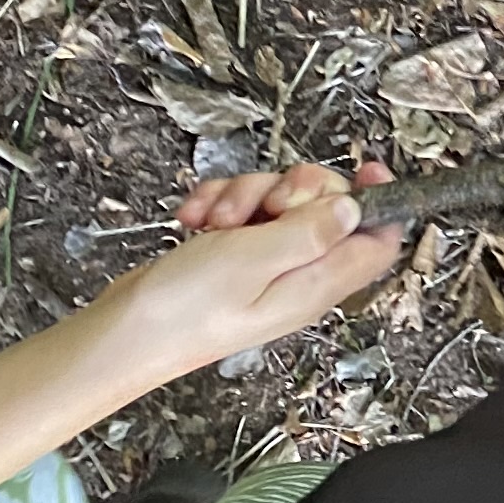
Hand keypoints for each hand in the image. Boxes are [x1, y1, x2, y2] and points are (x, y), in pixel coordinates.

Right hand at [104, 163, 400, 370]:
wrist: (122, 334)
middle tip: (268, 203)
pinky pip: (242, 211)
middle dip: (294, 188)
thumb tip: (356, 210)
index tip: (365, 169)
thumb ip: (311, 233)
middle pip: (327, 208)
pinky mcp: (232, 255)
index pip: (378, 242)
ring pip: (278, 202)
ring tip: (218, 220)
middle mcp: (297, 275)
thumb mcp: (254, 260)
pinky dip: (218, 204)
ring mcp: (264, 264)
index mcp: (316, 283)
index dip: (380, 201)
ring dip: (246, 195)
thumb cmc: (182, 312)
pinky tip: (197, 219)